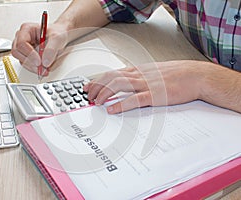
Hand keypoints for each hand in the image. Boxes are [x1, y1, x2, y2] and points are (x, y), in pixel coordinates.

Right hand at [11, 23, 67, 73]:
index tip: (39, 61)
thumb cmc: (58, 33)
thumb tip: (45, 61)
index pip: (21, 43)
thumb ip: (51, 49)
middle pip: (17, 52)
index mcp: (27, 29)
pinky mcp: (27, 56)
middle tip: (41, 67)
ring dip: (32, 67)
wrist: (61, 38)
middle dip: (29, 62)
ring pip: (21, 60)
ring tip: (44, 69)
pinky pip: (27, 65)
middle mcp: (23, 38)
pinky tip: (43, 69)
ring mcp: (24, 48)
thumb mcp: (57, 38)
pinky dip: (34, 69)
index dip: (29, 53)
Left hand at [84, 60, 204, 113]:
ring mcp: (146, 84)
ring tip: (97, 102)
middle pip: (111, 78)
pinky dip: (121, 104)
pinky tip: (112, 109)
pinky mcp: (155, 95)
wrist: (196, 76)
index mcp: (138, 70)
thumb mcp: (153, 72)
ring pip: (119, 85)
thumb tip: (125, 82)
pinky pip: (134, 99)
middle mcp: (139, 75)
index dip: (97, 80)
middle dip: (97, 87)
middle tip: (88, 96)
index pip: (112, 73)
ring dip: (105, 94)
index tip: (88, 86)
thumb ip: (139, 77)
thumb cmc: (176, 74)